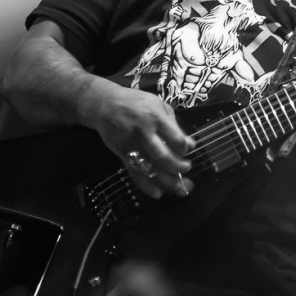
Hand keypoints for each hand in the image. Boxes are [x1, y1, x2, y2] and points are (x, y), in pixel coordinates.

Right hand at [81, 82, 194, 198]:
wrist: (104, 104)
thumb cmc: (136, 102)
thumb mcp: (159, 104)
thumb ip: (174, 125)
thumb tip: (190, 145)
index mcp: (156, 118)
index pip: (176, 140)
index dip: (184, 149)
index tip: (186, 151)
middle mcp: (144, 133)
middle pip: (163, 157)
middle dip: (178, 168)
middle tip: (186, 169)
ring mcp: (131, 145)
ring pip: (150, 169)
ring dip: (167, 182)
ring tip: (180, 189)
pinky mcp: (122, 154)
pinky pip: (135, 173)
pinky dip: (146, 186)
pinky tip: (158, 193)